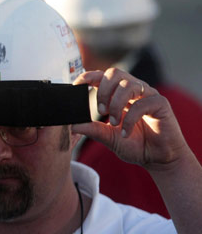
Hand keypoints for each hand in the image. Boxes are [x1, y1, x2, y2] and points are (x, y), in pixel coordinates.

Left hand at [72, 69, 188, 171]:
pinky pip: (142, 103)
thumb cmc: (135, 146)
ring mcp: (148, 95)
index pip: (103, 77)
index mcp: (119, 95)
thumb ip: (92, 129)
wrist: (158, 160)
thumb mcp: (108, 137)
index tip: (77, 85)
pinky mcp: (160, 104)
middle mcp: (134, 91)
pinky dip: (129, 119)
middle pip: (115, 73)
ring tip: (114, 123)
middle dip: (103, 91)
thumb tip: (72, 124)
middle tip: (101, 111)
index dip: (89, 76)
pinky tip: (126, 132)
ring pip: (128, 85)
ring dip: (116, 104)